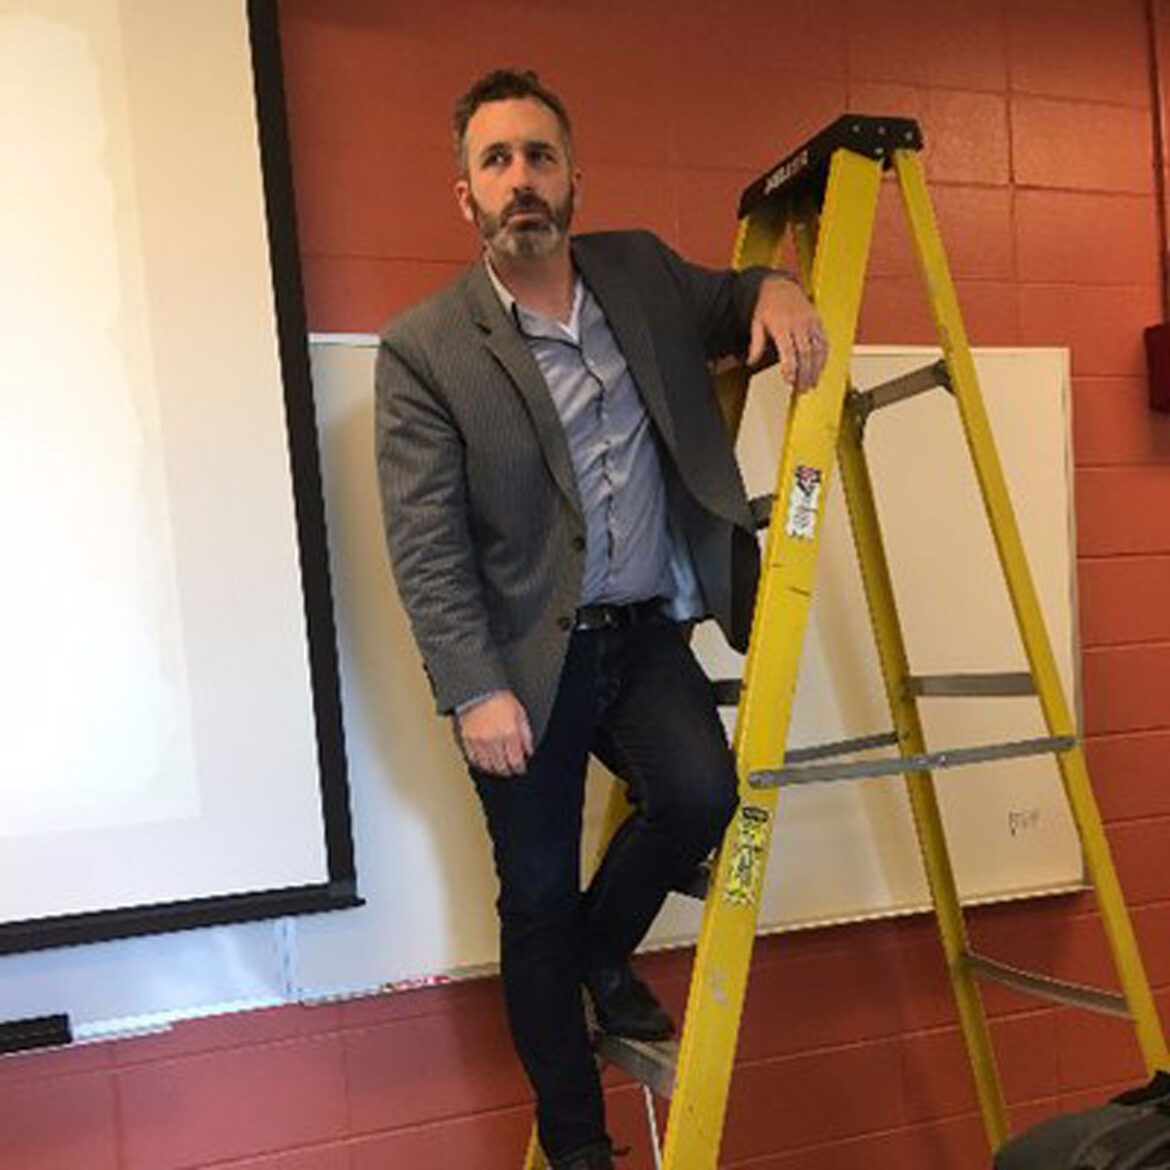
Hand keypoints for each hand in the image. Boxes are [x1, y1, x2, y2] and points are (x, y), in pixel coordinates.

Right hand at [455, 691, 533, 776]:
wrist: (479, 691)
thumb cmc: (500, 699)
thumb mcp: (520, 714)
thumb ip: (526, 735)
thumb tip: (529, 751)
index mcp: (509, 733)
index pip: (516, 761)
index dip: (519, 769)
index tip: (520, 769)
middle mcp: (494, 740)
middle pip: (501, 767)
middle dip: (507, 771)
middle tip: (510, 771)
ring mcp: (479, 741)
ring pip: (487, 766)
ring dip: (494, 770)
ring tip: (498, 768)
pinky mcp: (467, 740)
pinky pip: (473, 759)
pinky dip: (480, 764)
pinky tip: (484, 763)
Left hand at [747, 274, 828, 390]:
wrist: (780, 285)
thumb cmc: (767, 304)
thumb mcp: (756, 322)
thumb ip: (756, 343)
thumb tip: (750, 361)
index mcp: (782, 325)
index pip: (788, 352)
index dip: (790, 369)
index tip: (790, 381)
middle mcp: (798, 324)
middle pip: (805, 354)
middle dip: (804, 374)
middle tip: (802, 389)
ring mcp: (810, 323)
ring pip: (817, 350)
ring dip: (816, 369)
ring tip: (812, 383)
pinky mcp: (817, 322)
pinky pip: (824, 342)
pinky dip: (823, 357)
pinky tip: (820, 368)